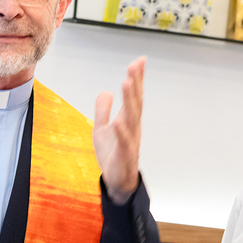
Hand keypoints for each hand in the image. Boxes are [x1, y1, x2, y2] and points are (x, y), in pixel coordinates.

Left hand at [93, 57, 144, 204]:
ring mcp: (130, 141)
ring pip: (132, 118)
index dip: (137, 79)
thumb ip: (103, 111)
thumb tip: (105, 92)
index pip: (134, 96)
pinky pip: (124, 142)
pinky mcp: (124, 156)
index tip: (140, 60)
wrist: (116, 181)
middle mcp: (132, 128)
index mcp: (128, 120)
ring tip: (127, 83)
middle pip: (135, 102)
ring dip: (130, 100)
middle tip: (135, 65)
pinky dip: (122, 131)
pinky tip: (118, 120)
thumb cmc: (112, 155)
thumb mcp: (102, 129)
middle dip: (136, 83)